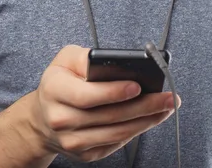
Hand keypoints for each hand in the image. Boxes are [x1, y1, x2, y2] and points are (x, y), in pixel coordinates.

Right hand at [29, 45, 180, 162]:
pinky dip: (137, 130)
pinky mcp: (85, 154)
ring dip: (147, 120)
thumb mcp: (66, 59)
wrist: (43, 117)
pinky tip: (151, 118)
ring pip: (116, 133)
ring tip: (167, 107)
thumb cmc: (60, 81)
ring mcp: (73, 141)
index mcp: (54, 89)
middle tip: (168, 97)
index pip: (86, 95)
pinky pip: (116, 143)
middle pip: (108, 116)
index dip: (113, 92)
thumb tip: (115, 61)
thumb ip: (87, 57)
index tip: (137, 86)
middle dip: (144, 106)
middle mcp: (61, 119)